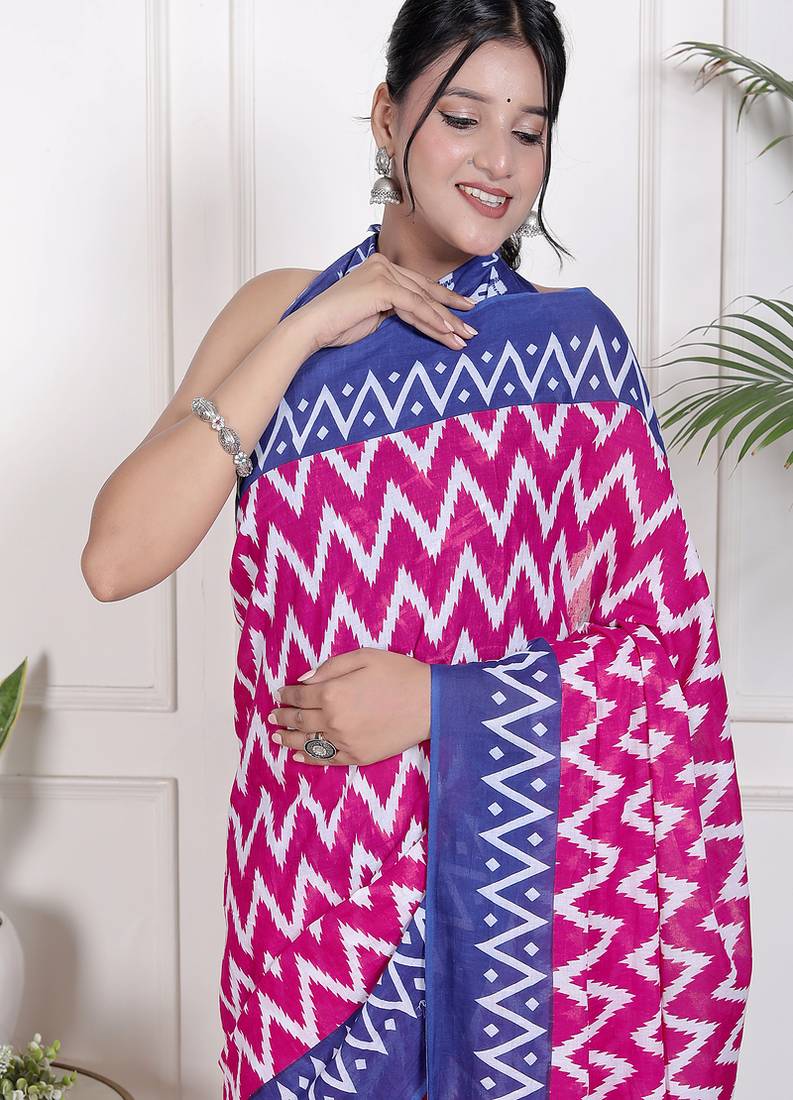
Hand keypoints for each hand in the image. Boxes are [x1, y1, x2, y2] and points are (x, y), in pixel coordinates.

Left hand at [267, 647, 430, 766]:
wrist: (430, 703)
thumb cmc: (399, 674)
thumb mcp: (363, 657)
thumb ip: (330, 667)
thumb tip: (303, 680)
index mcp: (332, 692)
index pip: (299, 696)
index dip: (286, 695)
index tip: (280, 693)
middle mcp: (333, 720)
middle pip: (299, 720)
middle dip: (282, 716)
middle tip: (272, 715)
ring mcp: (345, 742)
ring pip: (307, 742)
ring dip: (288, 738)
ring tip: (276, 736)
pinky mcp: (358, 757)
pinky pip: (326, 759)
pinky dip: (308, 757)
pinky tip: (297, 754)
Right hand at [297, 251, 477, 354]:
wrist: (312, 328)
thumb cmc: (337, 326)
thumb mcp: (374, 314)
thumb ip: (395, 308)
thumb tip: (419, 317)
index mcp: (380, 266)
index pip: (418, 286)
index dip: (442, 300)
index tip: (462, 312)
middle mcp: (383, 264)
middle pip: (425, 290)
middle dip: (451, 311)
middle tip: (471, 326)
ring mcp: (383, 272)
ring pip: (423, 300)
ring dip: (446, 321)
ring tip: (464, 337)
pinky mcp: (382, 286)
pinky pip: (415, 306)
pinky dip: (432, 320)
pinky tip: (447, 332)